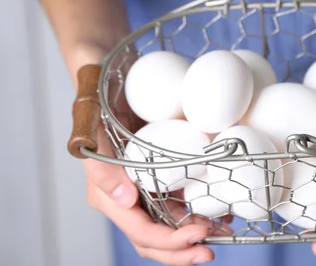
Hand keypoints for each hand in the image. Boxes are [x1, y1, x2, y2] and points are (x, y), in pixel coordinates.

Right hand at [70, 48, 216, 264]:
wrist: (106, 67)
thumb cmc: (97, 90)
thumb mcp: (91, 118)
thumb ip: (99, 161)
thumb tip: (122, 200)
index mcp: (106, 190)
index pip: (139, 230)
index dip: (169, 242)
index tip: (200, 235)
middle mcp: (125, 194)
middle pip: (153, 239)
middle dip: (182, 251)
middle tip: (213, 248)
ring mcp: (143, 185)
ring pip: (168, 225)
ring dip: (193, 236)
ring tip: (224, 232)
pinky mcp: (159, 172)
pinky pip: (178, 200)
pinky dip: (198, 210)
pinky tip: (220, 207)